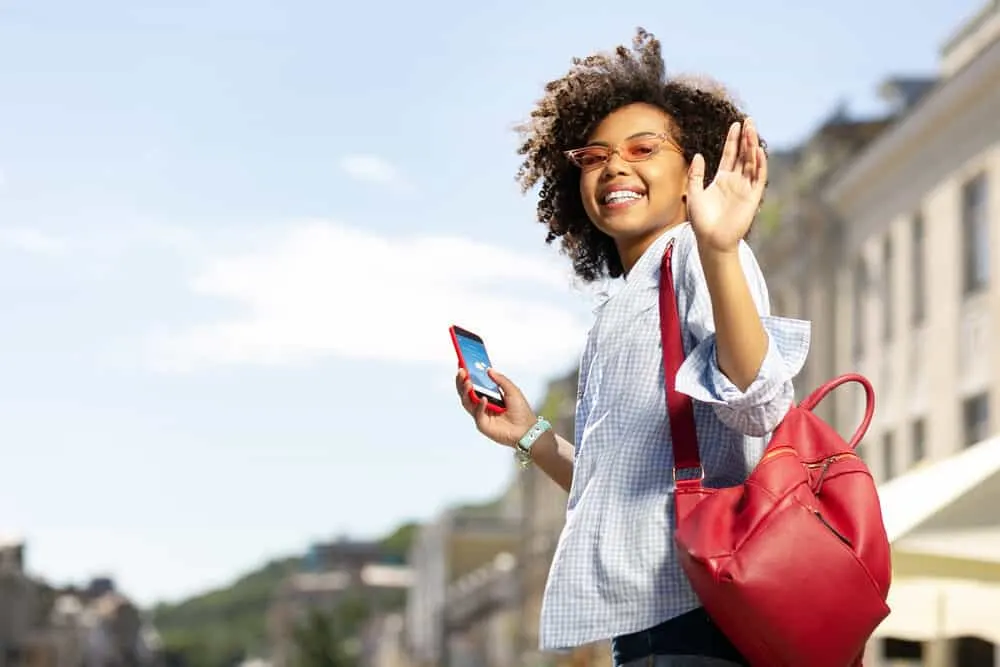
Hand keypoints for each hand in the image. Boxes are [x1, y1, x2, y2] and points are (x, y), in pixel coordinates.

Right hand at [455, 368, 537, 447]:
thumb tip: (489, 370)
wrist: (527, 429)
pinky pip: (477, 413)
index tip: (462, 365)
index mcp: (488, 397)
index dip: (467, 376)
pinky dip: (479, 405)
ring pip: (466, 402)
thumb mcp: (512, 390)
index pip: (473, 385)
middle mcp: (482, 405)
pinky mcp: (482, 424)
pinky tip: (484, 399)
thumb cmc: (521, 412)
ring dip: (465, 391)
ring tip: (468, 382)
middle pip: (466, 393)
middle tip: (461, 371)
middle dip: (462, 381)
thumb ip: (500, 380)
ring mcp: (481, 415)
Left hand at [686, 119, 767, 253]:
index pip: (730, 155)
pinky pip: (758, 178)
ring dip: (752, 146)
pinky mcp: (752, 197)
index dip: (733, 140)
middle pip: (743, 155)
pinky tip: (758, 151)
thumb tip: (697, 155)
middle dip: (746, 138)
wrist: (710, 240)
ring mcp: (745, 188)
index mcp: (722, 180)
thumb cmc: (701, 221)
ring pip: (751, 163)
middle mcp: (735, 182)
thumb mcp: (694, 193)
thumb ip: (695, 174)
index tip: (735, 124)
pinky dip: (759, 165)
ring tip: (752, 129)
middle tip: (748, 120)